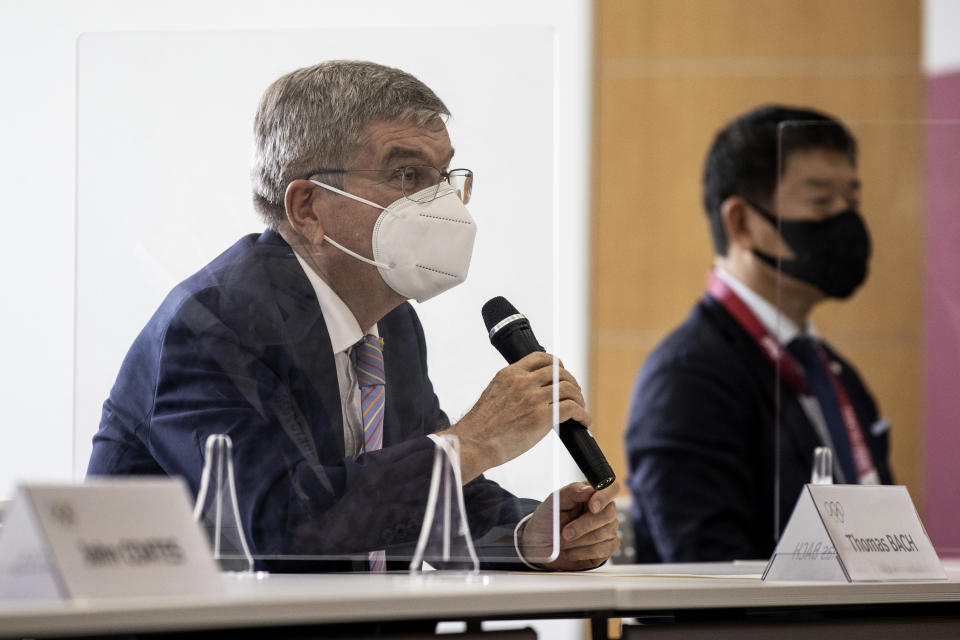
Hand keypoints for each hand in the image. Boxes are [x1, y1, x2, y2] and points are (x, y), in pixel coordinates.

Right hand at [445, 352, 590, 481]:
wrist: (473, 443)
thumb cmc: (480, 427)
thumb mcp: (493, 394)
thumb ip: (512, 388)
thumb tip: (530, 393)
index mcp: (510, 374)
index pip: (541, 358)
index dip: (557, 364)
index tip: (562, 373)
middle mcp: (523, 382)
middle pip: (559, 372)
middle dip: (572, 383)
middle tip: (575, 395)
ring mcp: (533, 399)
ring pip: (569, 389)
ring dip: (579, 399)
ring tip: (580, 409)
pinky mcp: (542, 418)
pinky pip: (572, 409)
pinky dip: (582, 414)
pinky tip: (584, 421)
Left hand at [520, 480, 619, 570]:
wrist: (542, 543)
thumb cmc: (549, 518)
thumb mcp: (555, 502)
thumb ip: (572, 492)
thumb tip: (589, 489)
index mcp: (593, 493)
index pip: (611, 487)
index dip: (605, 497)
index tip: (592, 506)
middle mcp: (604, 509)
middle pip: (608, 514)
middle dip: (584, 525)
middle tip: (565, 533)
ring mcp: (609, 528)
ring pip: (604, 534)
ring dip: (579, 540)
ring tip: (563, 542)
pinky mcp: (608, 547)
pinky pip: (603, 550)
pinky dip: (583, 552)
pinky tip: (570, 551)